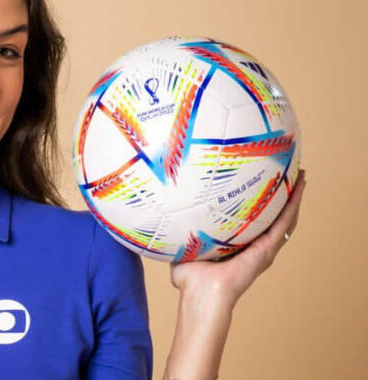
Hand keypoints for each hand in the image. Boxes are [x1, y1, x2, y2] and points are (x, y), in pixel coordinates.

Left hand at [169, 169, 305, 306]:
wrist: (202, 291)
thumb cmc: (190, 278)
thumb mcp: (184, 248)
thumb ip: (179, 234)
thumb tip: (164, 218)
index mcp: (237, 244)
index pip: (252, 219)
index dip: (259, 202)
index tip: (261, 181)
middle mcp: (254, 244)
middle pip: (273, 215)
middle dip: (282, 195)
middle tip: (289, 172)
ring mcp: (264, 247)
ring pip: (284, 217)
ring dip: (294, 196)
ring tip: (300, 175)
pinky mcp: (268, 248)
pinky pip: (284, 222)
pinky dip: (293, 204)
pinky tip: (299, 187)